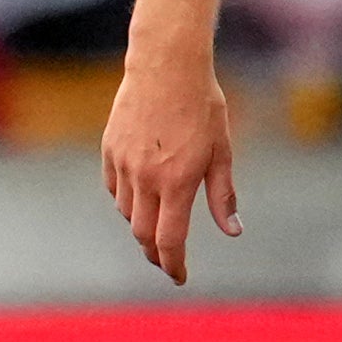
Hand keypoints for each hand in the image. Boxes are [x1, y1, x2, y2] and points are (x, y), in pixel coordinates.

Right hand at [102, 40, 237, 284]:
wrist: (165, 65)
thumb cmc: (202, 105)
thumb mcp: (222, 150)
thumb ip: (223, 195)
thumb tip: (233, 231)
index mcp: (177, 181)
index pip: (169, 240)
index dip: (174, 264)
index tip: (180, 276)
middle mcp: (145, 178)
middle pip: (143, 234)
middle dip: (156, 253)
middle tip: (168, 260)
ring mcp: (123, 164)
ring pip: (127, 212)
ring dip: (142, 225)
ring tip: (159, 224)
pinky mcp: (109, 150)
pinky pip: (113, 189)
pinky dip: (126, 200)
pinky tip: (140, 196)